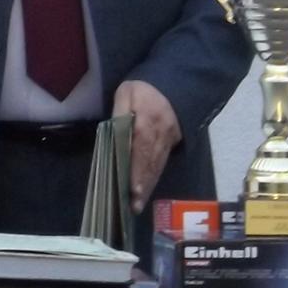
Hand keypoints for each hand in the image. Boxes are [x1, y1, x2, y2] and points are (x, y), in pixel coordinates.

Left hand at [113, 78, 181, 213]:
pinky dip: (154, 176)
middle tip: (134, 206)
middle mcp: (161, 133)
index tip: (132, 188)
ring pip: (158, 165)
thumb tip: (114, 135)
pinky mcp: (172, 142)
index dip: (138, 169)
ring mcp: (169, 139)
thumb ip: (120, 113)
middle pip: (151, 162)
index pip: (142, 148)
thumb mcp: (126, 93)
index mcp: (148, 120)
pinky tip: (146, 187)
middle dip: (142, 185)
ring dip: (148, 185)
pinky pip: (162, 161)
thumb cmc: (143, 88)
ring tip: (138, 204)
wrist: (172, 82)